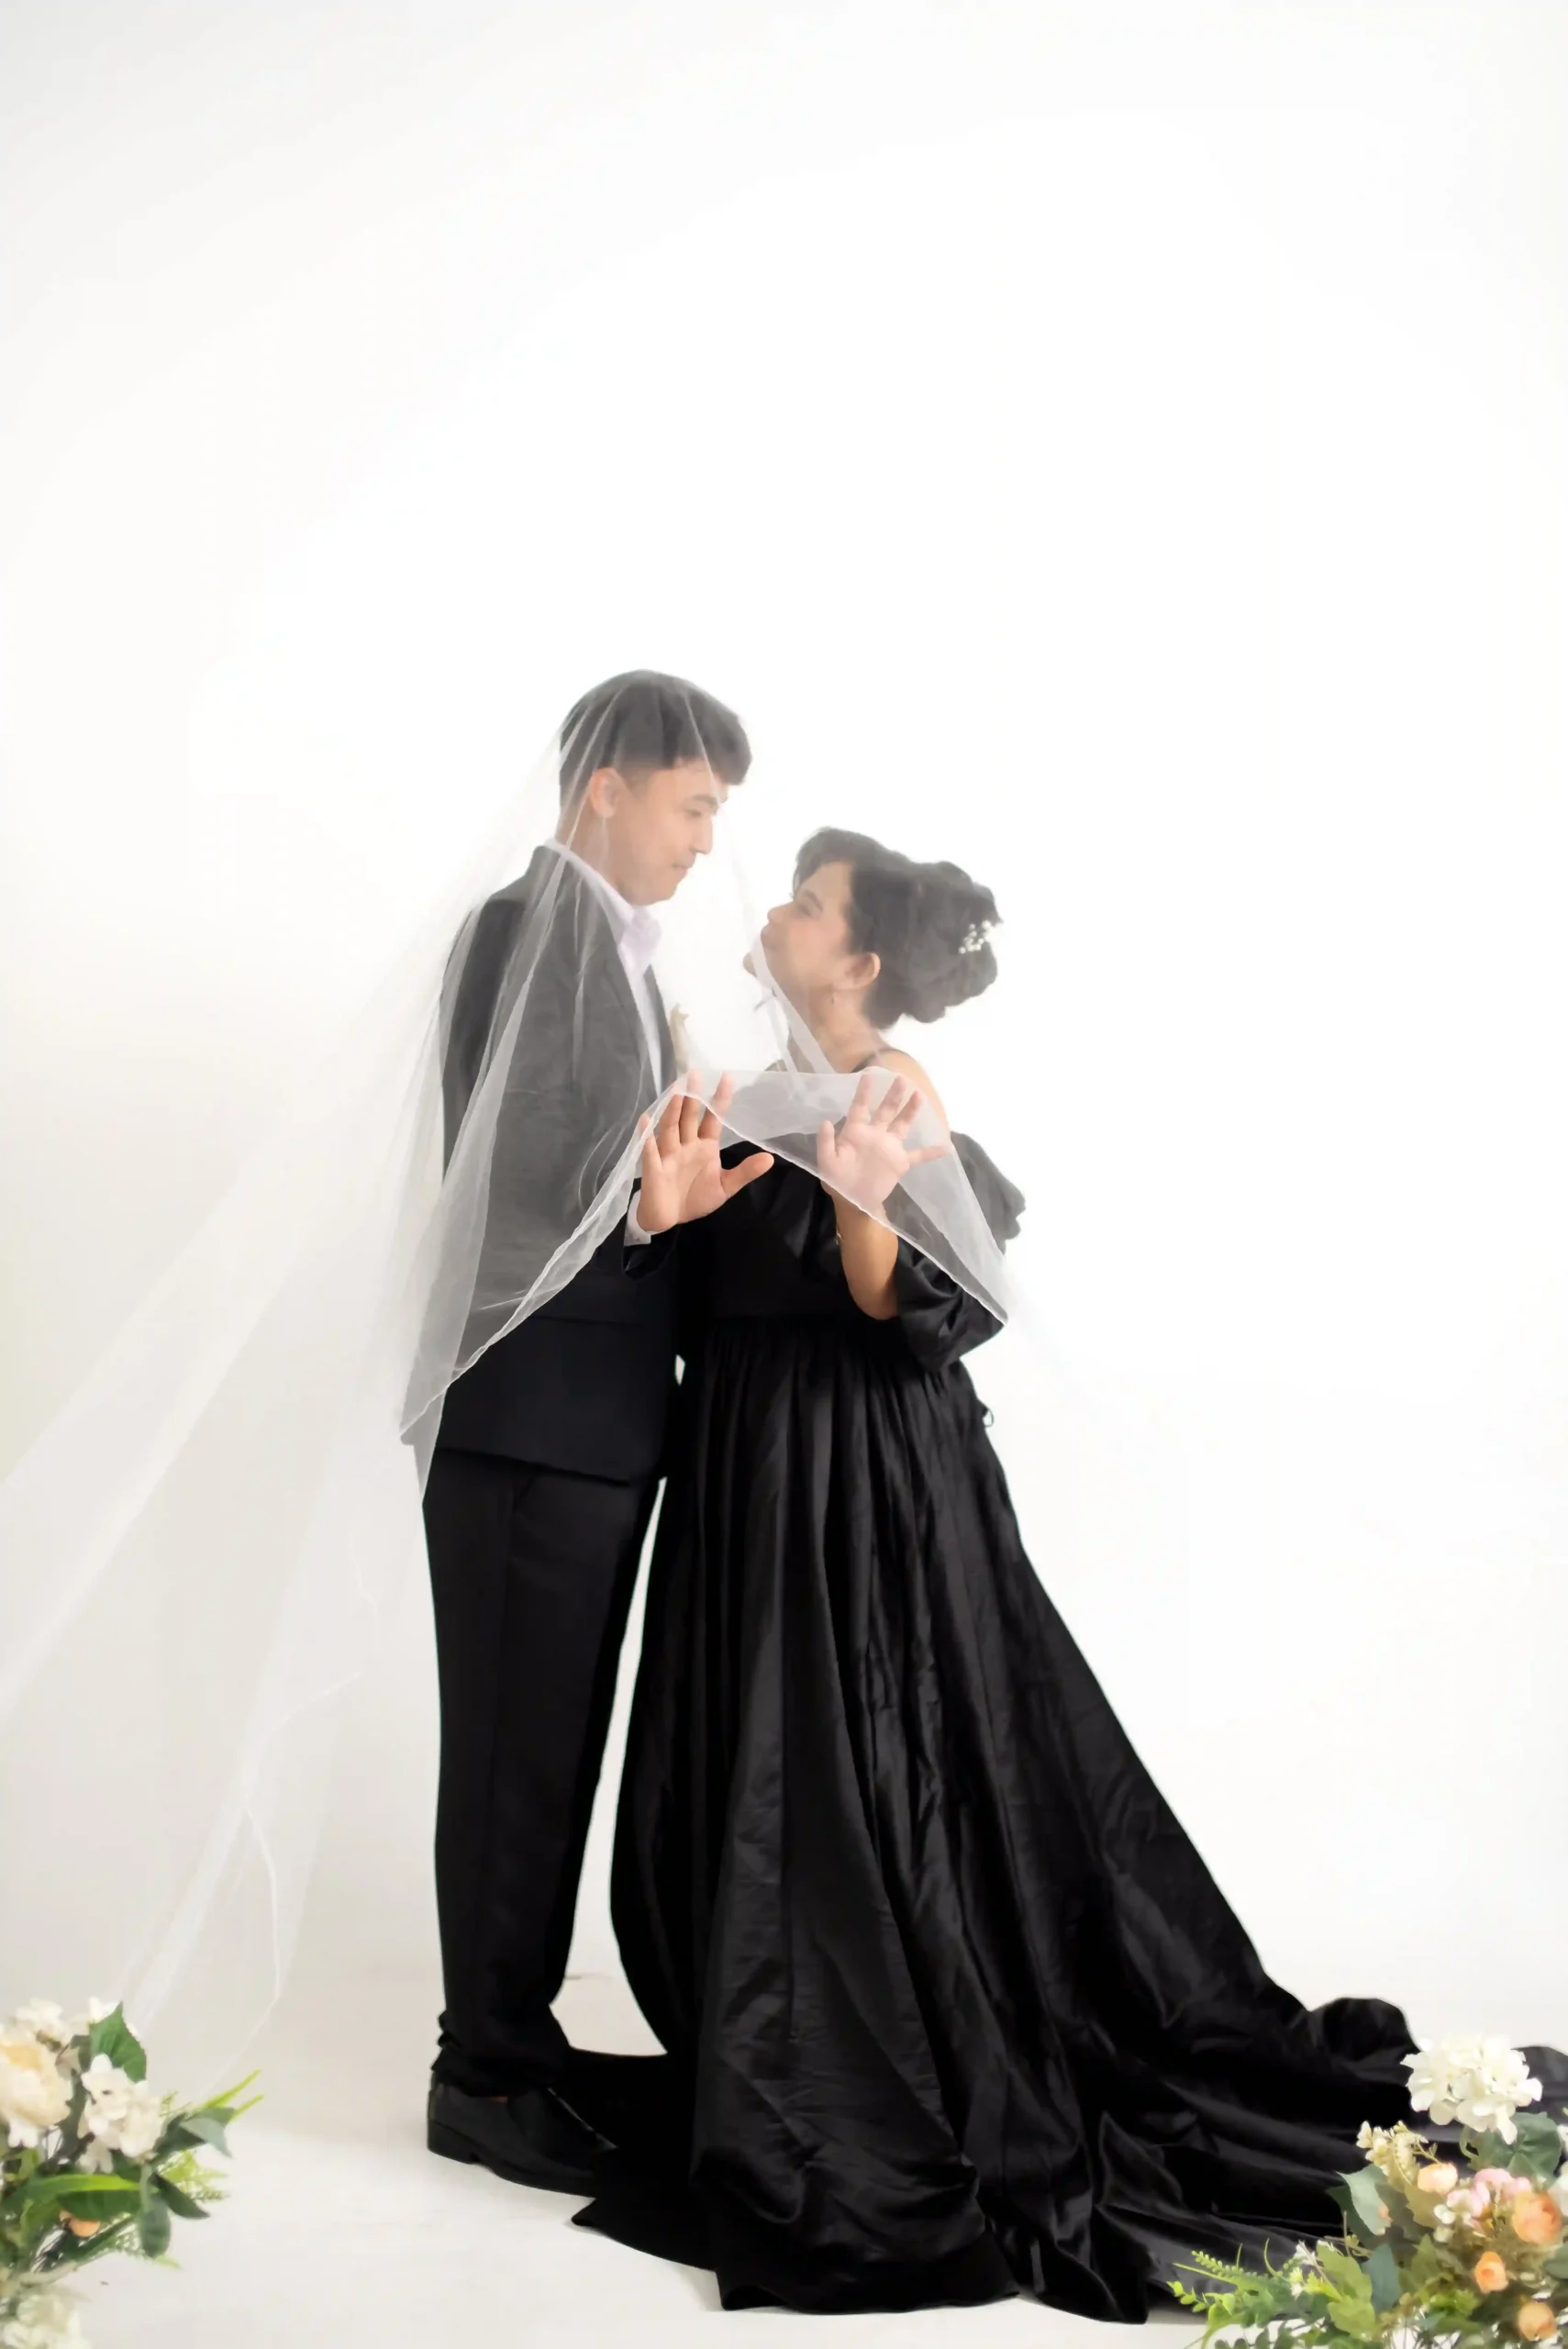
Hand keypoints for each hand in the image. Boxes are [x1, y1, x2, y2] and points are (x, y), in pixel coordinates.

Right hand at [634, 1072, 774, 1232]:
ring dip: (672, 1110)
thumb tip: (770, 1158)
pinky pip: (649, 1151)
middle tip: (695, 1074)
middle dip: (692, 1097)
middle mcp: (686, 1145)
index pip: (713, 1119)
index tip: (726, 1079)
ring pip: (670, 1128)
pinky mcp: (654, 1168)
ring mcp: (668, 1154)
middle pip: (688, 1117)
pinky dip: (647, 1137)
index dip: (718, 1100)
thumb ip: (745, 1172)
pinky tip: (646, 1120)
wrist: (670, 1219)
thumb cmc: (695, 1199)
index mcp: (704, 1146)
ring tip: (676, 1092)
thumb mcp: (725, 1187)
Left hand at [817, 1070, 949, 1214]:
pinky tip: (946, 1147)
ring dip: (911, 1110)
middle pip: (886, 1110)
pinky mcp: (900, 1163)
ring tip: (919, 1095)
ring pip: (902, 1124)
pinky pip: (918, 1156)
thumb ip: (825, 1142)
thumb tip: (825, 1122)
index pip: (860, 1107)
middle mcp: (875, 1135)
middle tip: (902, 1079)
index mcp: (856, 1132)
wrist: (852, 1202)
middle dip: (893, 1095)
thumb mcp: (826, 1162)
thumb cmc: (836, 1181)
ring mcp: (889, 1147)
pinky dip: (932, 1152)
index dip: (864, 1092)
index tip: (869, 1075)